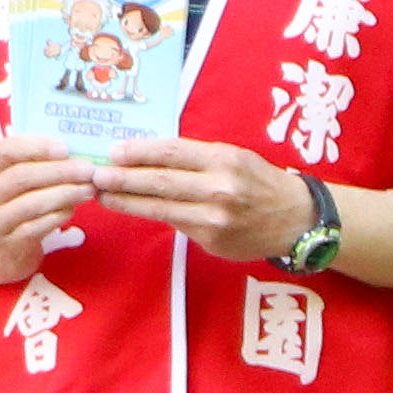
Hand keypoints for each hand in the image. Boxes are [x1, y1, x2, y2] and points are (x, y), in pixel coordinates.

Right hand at [0, 137, 102, 280]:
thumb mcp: (7, 178)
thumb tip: (72, 152)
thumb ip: (30, 162)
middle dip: (60, 171)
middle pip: (22, 176)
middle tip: (88, 170)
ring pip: (33, 203)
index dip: (38, 147)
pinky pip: (39, 225)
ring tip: (88, 189)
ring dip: (66, 194)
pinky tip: (73, 207)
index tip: (66, 149)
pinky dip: (60, 214)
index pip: (6, 150)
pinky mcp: (6, 244)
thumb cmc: (8, 204)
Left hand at [90, 134, 307, 263]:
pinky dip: (152, 215)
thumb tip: (145, 156)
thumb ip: (195, 158)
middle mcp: (219, 188)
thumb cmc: (258, 182)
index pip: (172, 151)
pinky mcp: (212, 241)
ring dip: (127, 202)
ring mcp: (215, 218)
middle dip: (123, 179)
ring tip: (103, 196)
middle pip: (160, 181)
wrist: (296, 219)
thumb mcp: (233, 157)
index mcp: (224, 159)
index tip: (114, 151)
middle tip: (96, 176)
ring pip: (161, 208)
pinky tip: (133, 209)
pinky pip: (176, 225)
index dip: (139, 151)